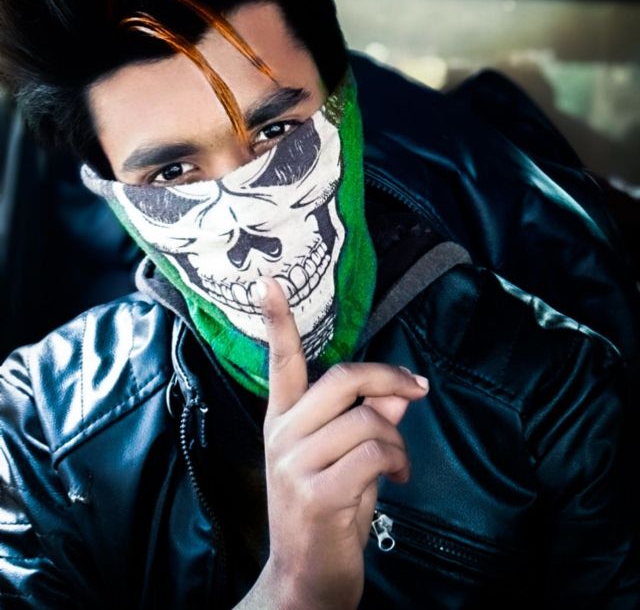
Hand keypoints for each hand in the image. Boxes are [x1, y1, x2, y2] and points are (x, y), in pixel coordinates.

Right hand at [245, 277, 428, 609]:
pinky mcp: (317, 492)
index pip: (281, 363)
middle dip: (389, 378)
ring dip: (397, 440)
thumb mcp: (348, 459)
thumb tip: (399, 392)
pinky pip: (374, 453)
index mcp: (282, 420)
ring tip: (398, 462)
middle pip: (343, 379)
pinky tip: (396, 479)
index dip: (277, 321)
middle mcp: (282, 435)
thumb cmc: (328, 513)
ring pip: (368, 420)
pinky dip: (397, 461)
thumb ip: (369, 420)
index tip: (269, 281)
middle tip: (418, 387)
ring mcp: (295, 464)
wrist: (306, 582)